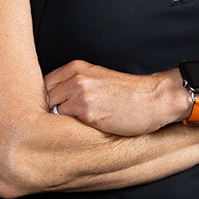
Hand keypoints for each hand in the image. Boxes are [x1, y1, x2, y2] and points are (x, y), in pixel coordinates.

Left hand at [42, 60, 182, 135]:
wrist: (153, 99)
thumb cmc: (127, 93)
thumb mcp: (96, 78)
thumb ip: (73, 84)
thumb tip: (51, 102)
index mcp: (77, 68)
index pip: (44, 84)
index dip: (46, 99)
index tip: (51, 110)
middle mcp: (76, 79)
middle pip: (45, 99)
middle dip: (49, 112)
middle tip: (60, 123)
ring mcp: (81, 95)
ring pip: (53, 113)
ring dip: (60, 122)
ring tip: (73, 128)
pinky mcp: (87, 113)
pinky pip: (66, 125)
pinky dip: (71, 130)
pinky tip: (84, 131)